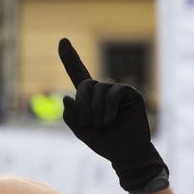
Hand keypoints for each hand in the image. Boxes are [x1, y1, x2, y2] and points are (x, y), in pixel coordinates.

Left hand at [58, 38, 167, 193]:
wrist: (126, 154)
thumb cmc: (104, 142)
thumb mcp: (81, 131)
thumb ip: (71, 116)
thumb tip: (67, 97)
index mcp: (89, 96)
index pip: (77, 73)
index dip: (69, 57)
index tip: (62, 40)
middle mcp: (103, 89)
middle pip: (85, 83)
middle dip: (82, 105)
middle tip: (87, 124)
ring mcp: (117, 90)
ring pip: (98, 89)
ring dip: (95, 110)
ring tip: (101, 125)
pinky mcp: (130, 93)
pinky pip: (113, 92)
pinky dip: (108, 107)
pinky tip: (110, 120)